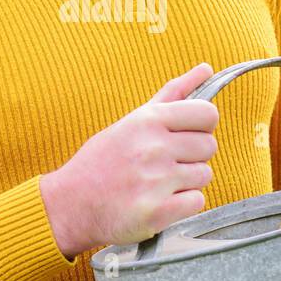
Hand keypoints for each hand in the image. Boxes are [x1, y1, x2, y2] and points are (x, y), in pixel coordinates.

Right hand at [40, 63, 220, 254]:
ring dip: (187, 181)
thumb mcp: (132, 120)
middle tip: (166, 163)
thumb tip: (206, 68)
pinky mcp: (157, 212)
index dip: (201, 127)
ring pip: (205, 175)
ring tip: (158, 184)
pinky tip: (159, 201)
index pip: (207, 114)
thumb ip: (172, 94)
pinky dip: (182, 205)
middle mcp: (153, 148)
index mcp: (148, 121)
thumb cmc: (101, 161)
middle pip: (209, 146)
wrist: (70, 205)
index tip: (185, 136)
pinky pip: (197, 202)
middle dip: (193, 156)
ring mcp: (156, 181)